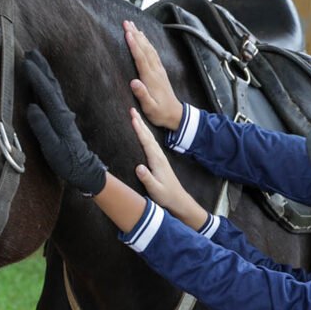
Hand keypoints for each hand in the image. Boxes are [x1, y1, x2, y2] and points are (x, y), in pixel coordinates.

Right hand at [24, 50, 105, 195]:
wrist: (84, 169)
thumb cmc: (67, 161)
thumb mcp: (52, 147)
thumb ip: (43, 127)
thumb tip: (32, 108)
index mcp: (59, 117)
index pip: (46, 92)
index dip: (36, 76)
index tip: (26, 62)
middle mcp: (63, 111)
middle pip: (52, 84)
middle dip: (42, 67)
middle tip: (31, 51)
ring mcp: (63, 113)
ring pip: (53, 87)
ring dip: (45, 72)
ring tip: (35, 60)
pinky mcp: (62, 117)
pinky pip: (53, 94)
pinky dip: (47, 83)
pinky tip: (43, 81)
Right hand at [123, 20, 184, 128]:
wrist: (176, 115)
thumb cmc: (160, 113)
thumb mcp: (150, 108)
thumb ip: (142, 95)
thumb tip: (134, 82)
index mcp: (151, 78)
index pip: (141, 57)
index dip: (134, 44)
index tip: (127, 32)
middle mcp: (156, 71)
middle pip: (145, 49)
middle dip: (135, 34)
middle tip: (126, 22)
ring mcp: (159, 70)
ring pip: (149, 49)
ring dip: (141, 36)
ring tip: (133, 25)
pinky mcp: (160, 71)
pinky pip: (153, 53)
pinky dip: (147, 43)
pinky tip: (144, 38)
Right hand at [128, 108, 207, 229]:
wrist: (178, 199)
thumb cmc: (166, 195)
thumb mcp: (155, 189)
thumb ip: (147, 179)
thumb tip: (139, 168)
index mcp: (157, 160)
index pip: (146, 141)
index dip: (139, 129)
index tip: (133, 118)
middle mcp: (159, 156)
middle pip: (148, 135)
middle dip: (140, 122)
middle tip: (132, 109)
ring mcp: (159, 157)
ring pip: (149, 138)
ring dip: (142, 126)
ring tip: (135, 116)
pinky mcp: (158, 160)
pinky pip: (150, 143)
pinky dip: (145, 134)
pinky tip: (142, 132)